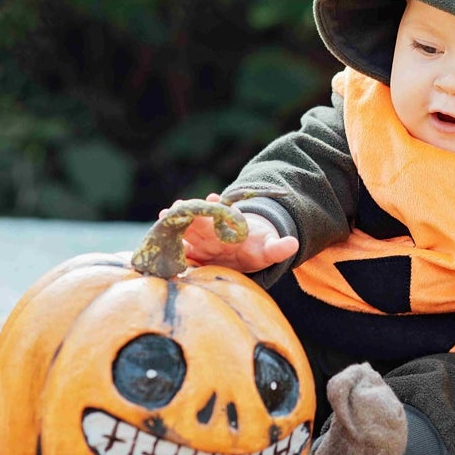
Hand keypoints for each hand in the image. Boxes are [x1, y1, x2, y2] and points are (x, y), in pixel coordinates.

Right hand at [159, 193, 299, 272]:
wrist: (246, 256)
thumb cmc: (258, 249)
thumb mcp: (269, 250)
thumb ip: (279, 248)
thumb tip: (294, 244)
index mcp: (229, 225)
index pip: (222, 211)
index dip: (217, 205)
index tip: (212, 198)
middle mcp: (212, 229)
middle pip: (198, 216)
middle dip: (189, 210)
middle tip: (177, 205)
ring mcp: (199, 240)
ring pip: (184, 229)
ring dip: (174, 222)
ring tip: (164, 215)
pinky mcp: (192, 254)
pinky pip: (180, 250)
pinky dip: (172, 248)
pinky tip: (160, 245)